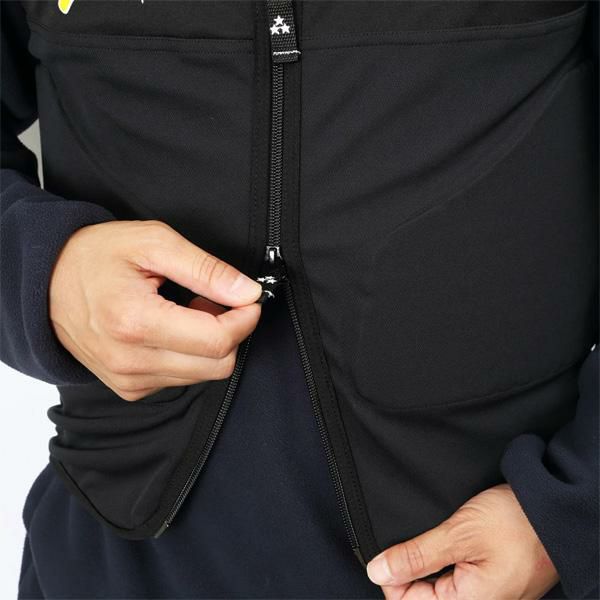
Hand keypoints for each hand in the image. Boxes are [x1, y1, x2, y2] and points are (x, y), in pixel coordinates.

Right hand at [49, 219, 262, 400]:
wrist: (46, 283)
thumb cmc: (95, 257)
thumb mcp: (154, 243)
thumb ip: (206, 270)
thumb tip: (247, 292)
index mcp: (136, 322)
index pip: (217, 341)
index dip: (244, 319)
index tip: (248, 299)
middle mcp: (130, 360)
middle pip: (217, 365)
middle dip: (230, 332)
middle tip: (214, 301)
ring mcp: (128, 379)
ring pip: (203, 374)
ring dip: (208, 344)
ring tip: (187, 311)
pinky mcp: (129, 388)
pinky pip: (181, 379)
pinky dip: (189, 355)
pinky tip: (172, 329)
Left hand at [366, 483, 558, 599]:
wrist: (553, 508)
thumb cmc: (515, 522)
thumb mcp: (458, 534)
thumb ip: (416, 556)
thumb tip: (377, 571)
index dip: (392, 575)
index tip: (389, 550)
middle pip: (423, 595)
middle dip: (412, 566)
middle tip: (419, 537)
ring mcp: (487, 594)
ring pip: (439, 584)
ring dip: (429, 560)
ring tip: (438, 535)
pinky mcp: (492, 580)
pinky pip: (457, 576)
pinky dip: (446, 558)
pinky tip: (449, 539)